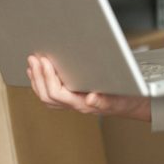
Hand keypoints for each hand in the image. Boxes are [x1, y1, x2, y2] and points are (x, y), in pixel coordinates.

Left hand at [26, 55, 150, 121]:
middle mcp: (74, 105)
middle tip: (34, 58)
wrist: (130, 103)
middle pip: (47, 96)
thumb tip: (91, 98)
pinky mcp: (71, 97)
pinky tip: (38, 72)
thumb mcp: (119, 97)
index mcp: (83, 104)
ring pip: (46, 97)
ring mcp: (71, 103)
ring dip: (37, 79)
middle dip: (38, 76)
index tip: (44, 61)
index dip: (48, 78)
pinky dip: (41, 83)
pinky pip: (50, 95)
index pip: (58, 94)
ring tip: (32, 63)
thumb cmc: (125, 98)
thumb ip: (105, 100)